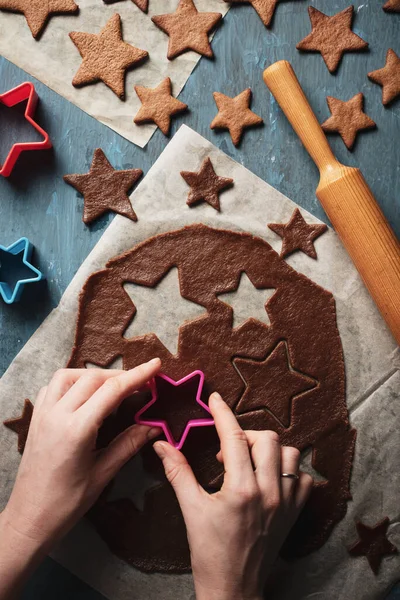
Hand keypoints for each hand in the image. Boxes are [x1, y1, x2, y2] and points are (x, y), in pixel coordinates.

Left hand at [0, 359, 160, 598]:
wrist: (29, 518)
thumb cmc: (66, 503)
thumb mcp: (103, 473)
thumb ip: (129, 443)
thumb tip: (155, 425)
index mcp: (76, 429)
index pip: (112, 390)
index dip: (137, 375)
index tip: (156, 365)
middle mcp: (57, 414)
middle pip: (93, 378)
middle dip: (120, 376)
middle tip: (142, 383)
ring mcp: (43, 414)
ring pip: (69, 375)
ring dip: (94, 375)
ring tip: (113, 386)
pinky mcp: (36, 418)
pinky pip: (53, 387)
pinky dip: (72, 382)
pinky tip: (84, 394)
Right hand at [154, 392, 312, 599]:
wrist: (233, 588)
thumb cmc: (209, 552)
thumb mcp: (190, 509)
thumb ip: (177, 472)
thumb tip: (162, 444)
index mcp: (241, 489)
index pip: (234, 437)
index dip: (223, 413)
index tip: (214, 399)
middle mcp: (269, 492)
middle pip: (267, 439)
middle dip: (245, 435)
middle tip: (228, 450)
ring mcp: (286, 503)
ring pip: (290, 455)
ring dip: (269, 451)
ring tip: (251, 462)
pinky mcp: (295, 513)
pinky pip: (304, 479)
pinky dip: (290, 472)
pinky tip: (271, 478)